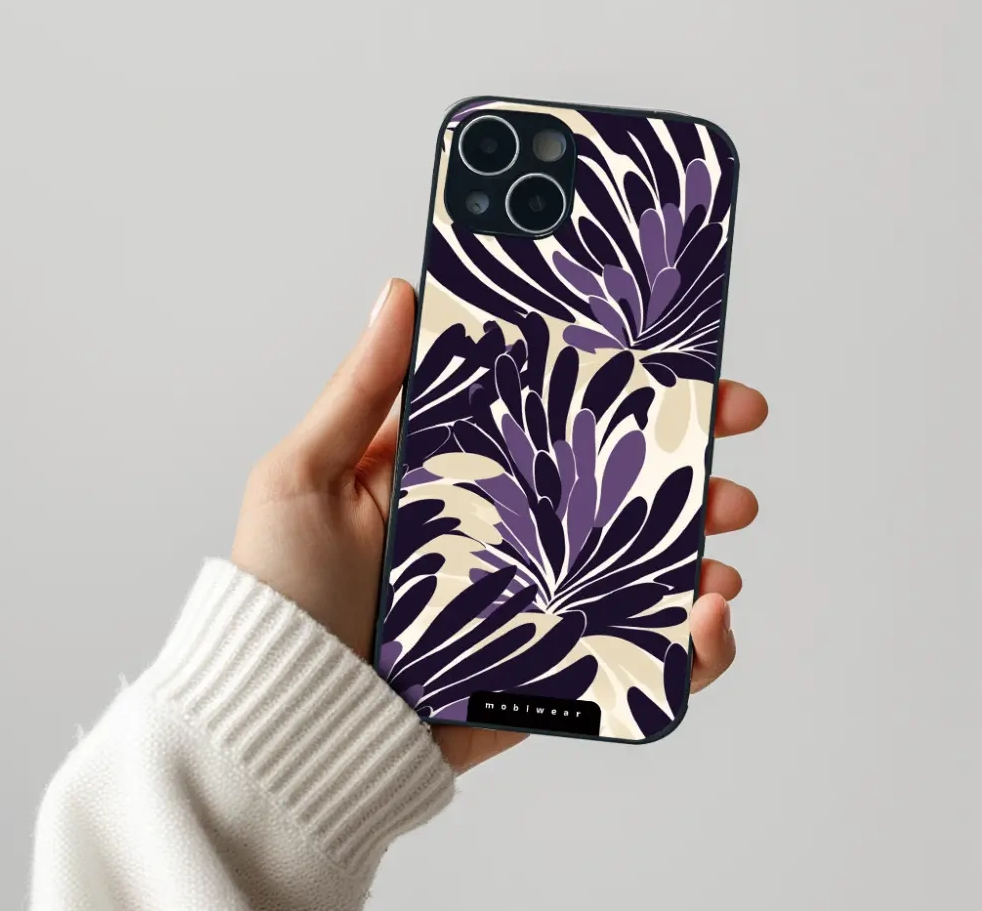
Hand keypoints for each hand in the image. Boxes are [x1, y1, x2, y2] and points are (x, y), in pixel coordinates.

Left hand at [231, 278, 767, 771]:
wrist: (288, 726)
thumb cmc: (283, 598)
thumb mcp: (306, 476)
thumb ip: (358, 391)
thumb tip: (399, 292)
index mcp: (460, 474)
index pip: (551, 411)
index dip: (612, 378)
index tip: (672, 349)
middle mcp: (508, 529)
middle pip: (614, 477)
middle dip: (685, 447)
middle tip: (735, 418)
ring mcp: (538, 596)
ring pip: (643, 557)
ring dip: (703, 532)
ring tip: (730, 516)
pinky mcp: (553, 668)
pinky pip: (641, 653)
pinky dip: (692, 642)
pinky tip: (707, 616)